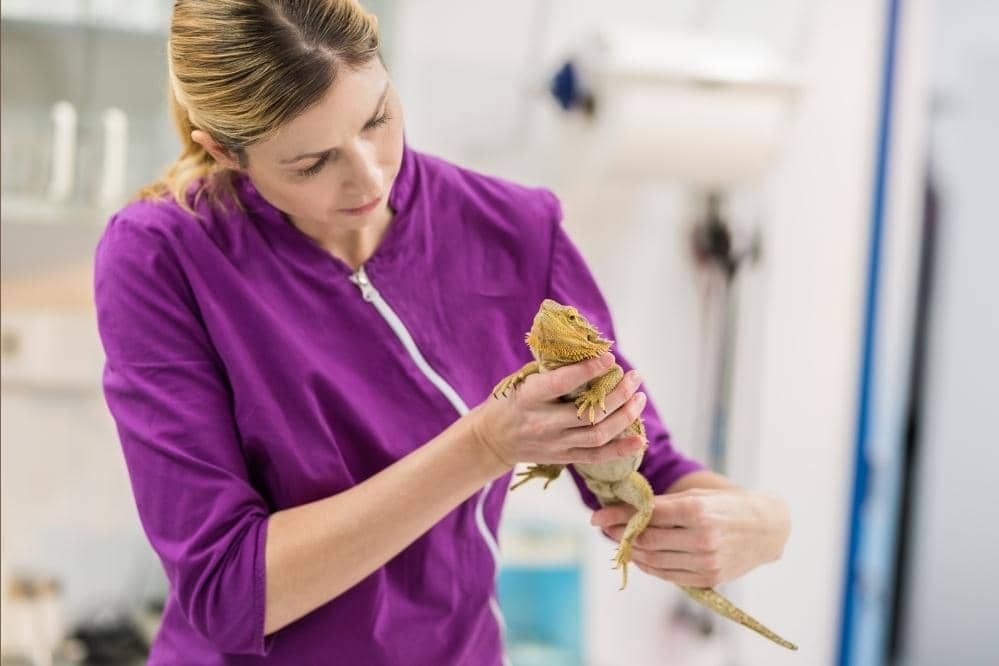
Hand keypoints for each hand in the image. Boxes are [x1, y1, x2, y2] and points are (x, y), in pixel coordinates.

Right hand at [469, 352, 646, 466]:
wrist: (492, 439)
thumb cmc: (510, 401)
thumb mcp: (523, 380)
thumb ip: (553, 371)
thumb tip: (591, 352)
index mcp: (529, 397)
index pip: (562, 383)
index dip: (589, 370)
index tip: (610, 357)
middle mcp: (542, 423)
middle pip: (589, 412)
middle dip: (619, 394)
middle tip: (635, 377)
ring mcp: (554, 444)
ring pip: (598, 434)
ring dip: (625, 415)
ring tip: (640, 398)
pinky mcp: (562, 458)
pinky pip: (596, 457)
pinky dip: (621, 449)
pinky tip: (640, 440)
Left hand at [591, 488, 789, 587]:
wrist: (767, 529)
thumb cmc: (726, 506)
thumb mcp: (698, 496)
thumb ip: (663, 504)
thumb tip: (622, 510)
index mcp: (697, 510)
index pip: (647, 515)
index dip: (618, 516)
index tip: (597, 516)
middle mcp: (702, 538)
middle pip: (647, 540)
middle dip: (620, 535)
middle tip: (604, 528)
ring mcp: (706, 562)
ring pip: (654, 561)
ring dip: (632, 552)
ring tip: (620, 542)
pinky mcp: (709, 579)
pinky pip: (668, 576)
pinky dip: (649, 567)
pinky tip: (640, 556)